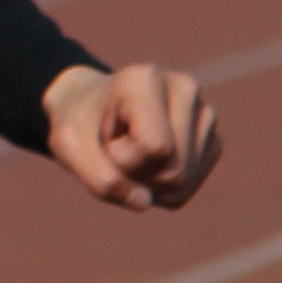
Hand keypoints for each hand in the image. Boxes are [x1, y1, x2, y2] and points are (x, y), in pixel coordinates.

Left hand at [40, 60, 219, 210]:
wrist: (92, 111)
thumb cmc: (80, 125)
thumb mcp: (69, 148)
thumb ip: (100, 179)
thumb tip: (144, 202)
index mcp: (145, 80)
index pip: (157, 148)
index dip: (124, 159)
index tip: (106, 137)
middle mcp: (185, 89)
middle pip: (173, 170)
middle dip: (136, 174)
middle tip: (116, 148)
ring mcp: (205, 114)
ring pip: (183, 182)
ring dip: (147, 182)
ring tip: (132, 152)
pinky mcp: (212, 140)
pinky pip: (188, 188)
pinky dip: (161, 188)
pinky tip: (148, 163)